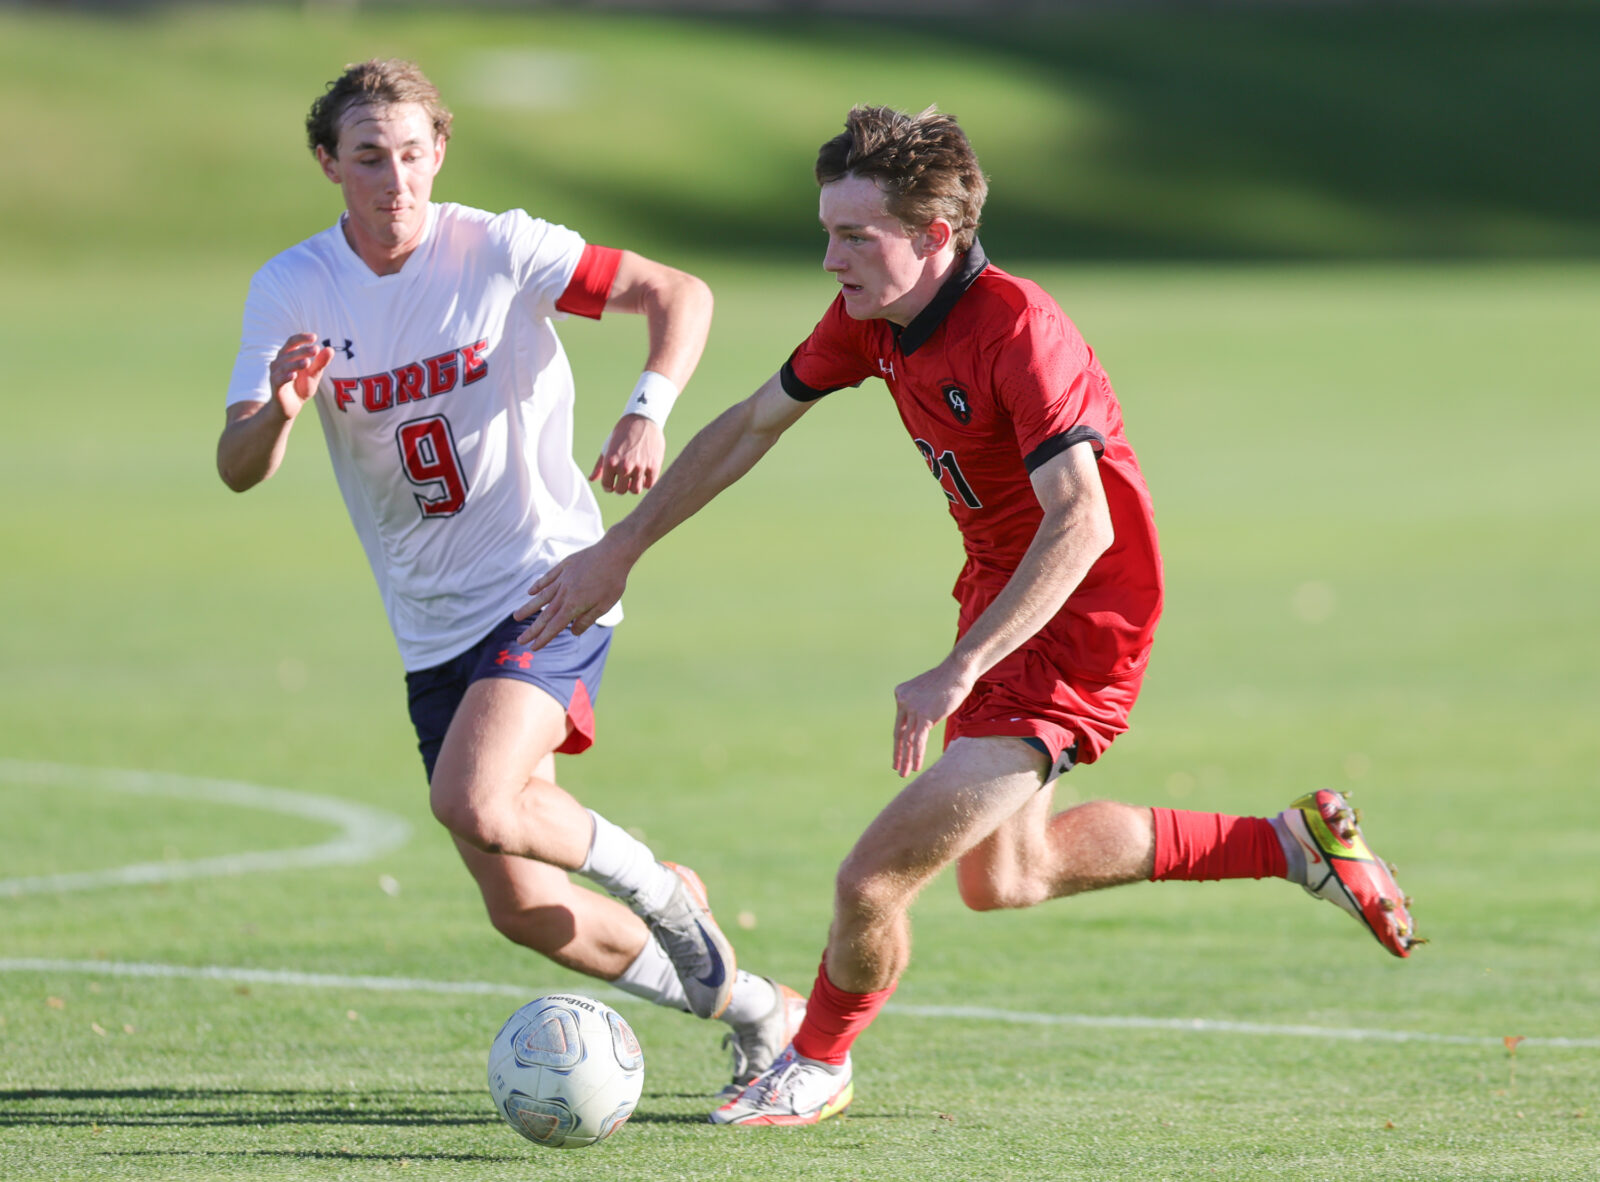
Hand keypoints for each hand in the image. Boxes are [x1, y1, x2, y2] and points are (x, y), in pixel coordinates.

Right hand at [269, 333, 332, 419]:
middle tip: (315, 349)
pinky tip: (293, 375)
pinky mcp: (275, 387)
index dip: (301, 338)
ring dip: (295, 363)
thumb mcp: (314, 374)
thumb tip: (330, 349)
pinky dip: (285, 376)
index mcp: (288, 356)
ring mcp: (276, 374)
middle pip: (289, 352)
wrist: (292, 406)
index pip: (292, 342)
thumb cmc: (301, 386)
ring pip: (284, 365)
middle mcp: (279, 362)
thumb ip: (320, 363)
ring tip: (307, 362)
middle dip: (302, 350)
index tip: (314, 337)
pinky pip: (278, 379)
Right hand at [514, 536, 632, 649]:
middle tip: (520, 640)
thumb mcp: (604, 606)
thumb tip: (573, 632)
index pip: (555, 626)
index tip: (533, 647)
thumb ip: (587, 620)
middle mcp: (563, 593)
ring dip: (528, 608)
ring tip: (516, 616)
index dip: (543, 638)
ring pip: (541, 596)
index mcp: (573, 605)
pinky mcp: (564, 566)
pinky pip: (547, 578)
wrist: (613, 553)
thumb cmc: (612, 581)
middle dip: (532, 629)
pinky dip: (538, 585)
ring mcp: (562, 579)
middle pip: (545, 615)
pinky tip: (530, 592)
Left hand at [590, 414, 664, 493]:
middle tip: (624, 481)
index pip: (607, 486)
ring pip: (635, 490)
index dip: (609, 486)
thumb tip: (592, 479)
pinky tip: (644, 475)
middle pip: (621, 491)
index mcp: (611, 461)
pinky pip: (649, 485)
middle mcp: (624, 466)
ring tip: (634, 479)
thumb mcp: (608, 447)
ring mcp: (640, 467)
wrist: (643, 419)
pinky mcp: (653, 466)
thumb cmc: (623, 433)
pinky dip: (646, 483)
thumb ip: (600, 466)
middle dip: (621, 487)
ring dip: (633, 486)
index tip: (612, 483)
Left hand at [892, 659, 977, 777]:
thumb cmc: (947, 681)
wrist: (957, 671)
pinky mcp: (924, 715)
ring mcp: (912, 708)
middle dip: (899, 753)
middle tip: (897, 769)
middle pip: (900, 733)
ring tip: (904, 773)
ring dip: (906, 759)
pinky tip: (916, 767)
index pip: (899, 724)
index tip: (898, 756)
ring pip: (908, 739)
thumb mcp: (927, 693)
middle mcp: (902, 701)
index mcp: (900, 694)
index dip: (899, 742)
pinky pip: (918, 740)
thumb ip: (920, 706)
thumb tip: (922, 723)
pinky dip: (917, 755)